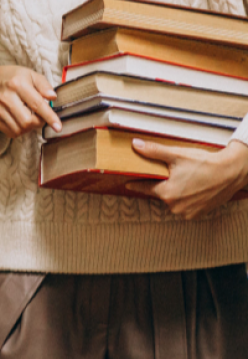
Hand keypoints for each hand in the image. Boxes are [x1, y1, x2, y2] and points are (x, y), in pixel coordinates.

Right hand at [0, 65, 59, 138]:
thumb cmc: (15, 77)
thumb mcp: (31, 75)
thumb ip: (44, 85)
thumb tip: (53, 97)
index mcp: (17, 84)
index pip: (36, 104)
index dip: (49, 117)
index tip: (58, 127)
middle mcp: (6, 97)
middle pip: (27, 121)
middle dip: (38, 122)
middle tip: (40, 116)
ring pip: (19, 129)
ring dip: (29, 127)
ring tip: (29, 116)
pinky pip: (11, 132)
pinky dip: (20, 130)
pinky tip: (20, 119)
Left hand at [127, 138, 247, 218]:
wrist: (231, 172)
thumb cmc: (204, 164)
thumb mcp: (176, 155)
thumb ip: (153, 151)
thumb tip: (135, 145)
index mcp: (167, 194)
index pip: (145, 188)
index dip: (136, 184)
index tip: (128, 184)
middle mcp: (176, 207)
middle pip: (161, 193)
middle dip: (162, 184)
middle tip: (172, 174)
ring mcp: (188, 212)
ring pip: (173, 200)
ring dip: (175, 191)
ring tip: (185, 179)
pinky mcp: (199, 214)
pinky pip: (185, 206)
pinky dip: (186, 198)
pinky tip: (192, 187)